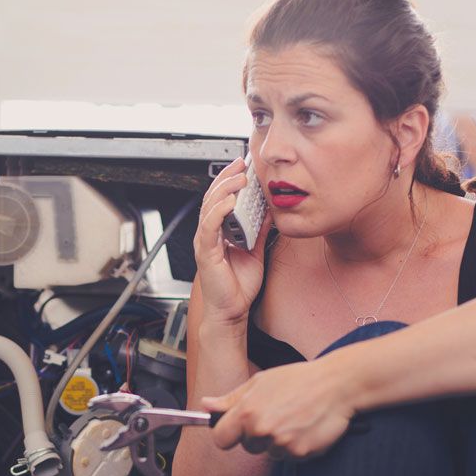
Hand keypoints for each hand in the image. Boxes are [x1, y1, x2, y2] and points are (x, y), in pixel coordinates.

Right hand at [193, 157, 272, 325]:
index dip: (229, 180)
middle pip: (212, 197)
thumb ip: (259, 230)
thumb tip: (269, 211)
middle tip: (241, 165)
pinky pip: (209, 228)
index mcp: (219, 231)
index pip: (220, 198)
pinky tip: (230, 202)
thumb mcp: (255, 250)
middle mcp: (209, 233)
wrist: (232, 310)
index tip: (243, 165)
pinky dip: (218, 212)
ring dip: (223, 190)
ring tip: (238, 179)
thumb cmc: (239, 285)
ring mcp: (205, 242)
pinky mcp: (205, 253)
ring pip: (209, 208)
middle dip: (226, 178)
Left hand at [202, 359, 356, 459]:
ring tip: (293, 418)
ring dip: (278, 441)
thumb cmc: (298, 379)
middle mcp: (261, 430)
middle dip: (257, 435)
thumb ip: (231, 398)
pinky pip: (290, 457)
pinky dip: (296, 446)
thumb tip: (206, 405)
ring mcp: (281, 443)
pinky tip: (305, 427)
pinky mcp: (300, 453)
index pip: (220, 439)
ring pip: (269, 452)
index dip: (226, 434)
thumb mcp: (260, 381)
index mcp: (247, 411)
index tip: (234, 430)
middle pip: (247, 446)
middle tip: (276, 414)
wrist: (336, 385)